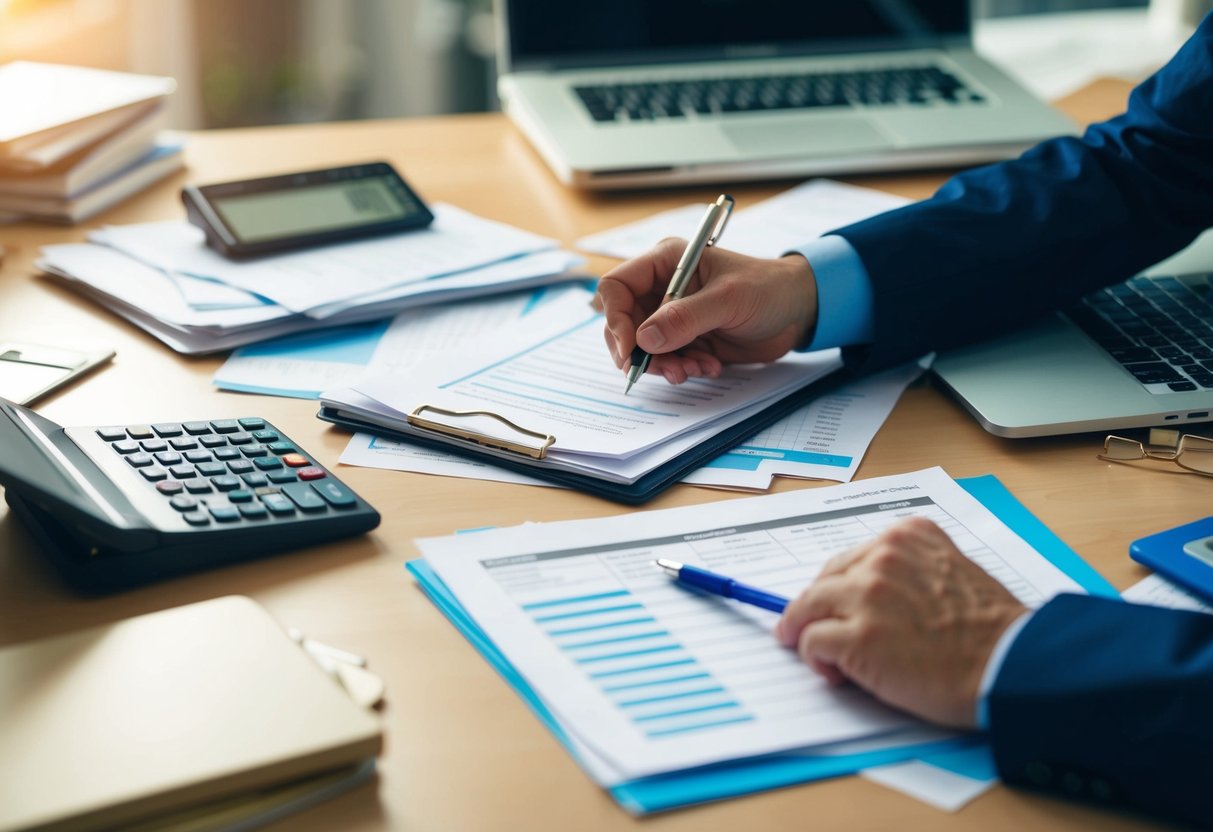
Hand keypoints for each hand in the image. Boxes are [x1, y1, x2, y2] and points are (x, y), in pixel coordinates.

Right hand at [594, 239, 817, 383]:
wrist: (798, 311)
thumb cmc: (768, 289)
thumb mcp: (729, 300)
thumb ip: (686, 318)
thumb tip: (644, 339)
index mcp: (665, 262)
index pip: (617, 287)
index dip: (616, 319)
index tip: (632, 349)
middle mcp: (662, 287)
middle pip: (624, 323)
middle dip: (640, 352)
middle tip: (667, 370)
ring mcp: (672, 315)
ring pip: (643, 347)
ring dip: (665, 365)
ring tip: (696, 369)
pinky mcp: (685, 339)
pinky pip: (667, 360)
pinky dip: (682, 369)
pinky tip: (709, 366)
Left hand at [774, 516, 1027, 728]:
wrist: (1011, 665)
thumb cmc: (991, 630)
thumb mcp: (952, 570)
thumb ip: (910, 571)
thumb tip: (869, 595)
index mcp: (907, 536)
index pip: (850, 559)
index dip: (839, 588)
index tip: (835, 605)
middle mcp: (884, 557)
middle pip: (824, 581)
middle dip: (816, 609)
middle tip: (812, 632)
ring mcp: (868, 596)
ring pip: (808, 608)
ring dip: (808, 633)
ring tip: (826, 659)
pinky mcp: (858, 637)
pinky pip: (811, 642)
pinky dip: (816, 659)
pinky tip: (836, 673)